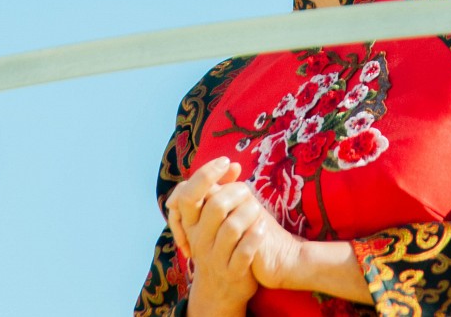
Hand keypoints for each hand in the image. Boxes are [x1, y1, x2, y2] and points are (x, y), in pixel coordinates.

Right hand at [166, 156, 303, 291]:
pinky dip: (256, 236)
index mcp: (191, 223)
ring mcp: (215, 258)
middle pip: (215, 207)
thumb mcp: (214, 219)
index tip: (225, 161)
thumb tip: (234, 165)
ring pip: (232, 229)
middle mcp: (199, 240)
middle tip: (247, 189)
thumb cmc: (219, 243)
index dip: (205, 174)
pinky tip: (263, 227)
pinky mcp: (233, 272)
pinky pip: (245, 251)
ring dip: (249, 212)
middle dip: (236, 192)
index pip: (188, 194)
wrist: (220, 289)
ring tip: (258, 208)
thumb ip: (222, 190)